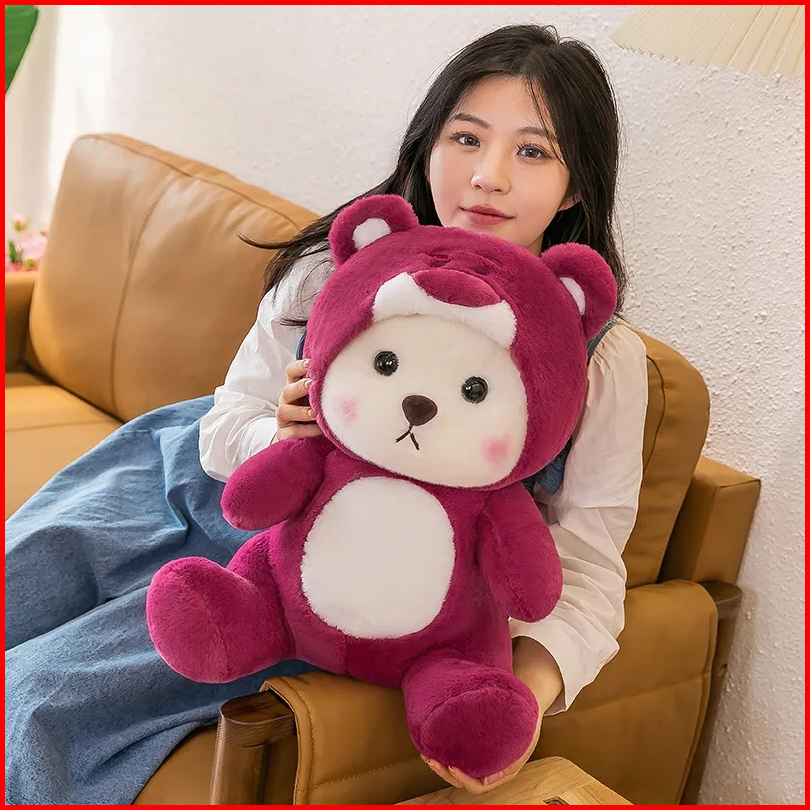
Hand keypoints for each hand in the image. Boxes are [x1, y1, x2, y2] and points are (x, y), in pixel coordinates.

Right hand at [272, 358, 322, 442]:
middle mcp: (287, 400)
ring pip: (284, 411)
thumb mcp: (321, 398)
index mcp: (295, 387)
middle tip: (312, 384)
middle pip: (287, 390)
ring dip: (301, 411)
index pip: (291, 372)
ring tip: (315, 413)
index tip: (311, 363)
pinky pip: (292, 431)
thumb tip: (347, 373)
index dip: (299, 367)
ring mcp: (284, 417)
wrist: (305, 439)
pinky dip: (306, 430)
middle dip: (299, 387)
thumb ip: (326, 387)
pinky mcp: (284, 433)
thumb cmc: (316, 413)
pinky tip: (319, 430)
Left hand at [421, 638, 562, 795]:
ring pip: (458, 771)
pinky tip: (431, 744)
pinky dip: (443, 754)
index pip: (479, 786)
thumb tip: (491, 777)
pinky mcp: (474, 748)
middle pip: (464, 781)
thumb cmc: (528, 720)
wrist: (529, 705)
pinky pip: (457, 757)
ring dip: (440, 766)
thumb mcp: (528, 734)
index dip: (464, 780)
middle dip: (445, 773)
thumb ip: (515, 752)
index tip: (452, 766)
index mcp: (503, 771)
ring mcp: (481, 759)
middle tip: (431, 759)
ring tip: (426, 755)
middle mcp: (490, 769)